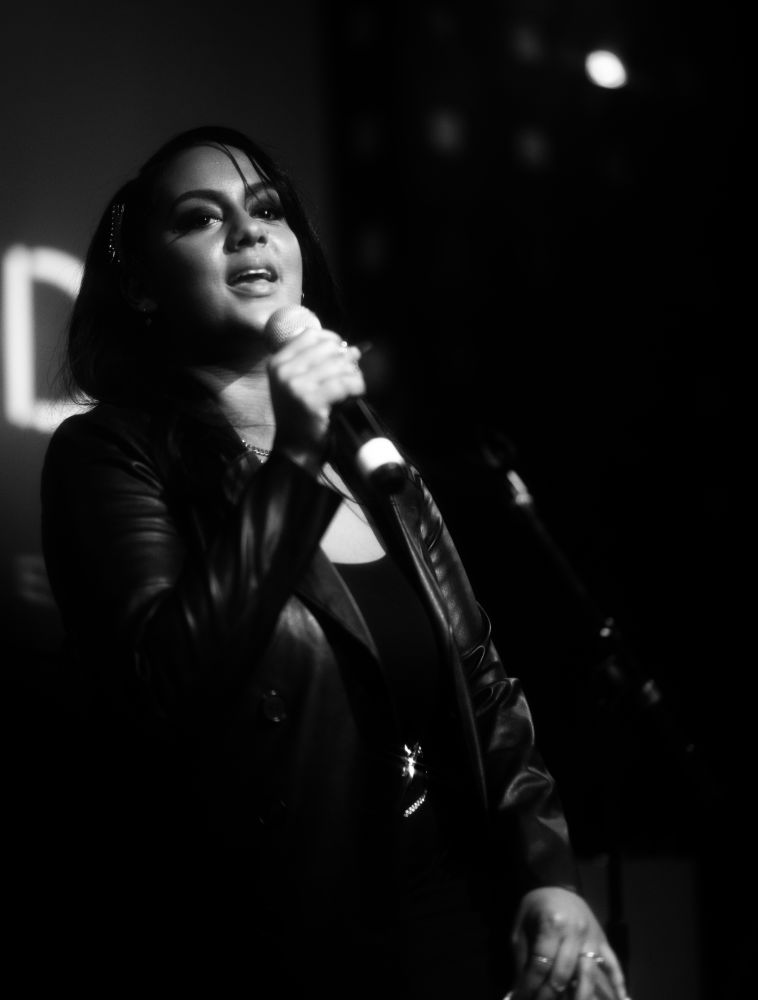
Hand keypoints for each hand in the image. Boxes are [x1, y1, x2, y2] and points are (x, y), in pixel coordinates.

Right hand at [267, 322, 363, 471]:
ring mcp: (295, 385)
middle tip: (351, 373)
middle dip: (345, 359)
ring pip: (339, 365)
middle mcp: (283, 371)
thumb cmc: (301, 416)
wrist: (294, 450)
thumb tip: (351, 348)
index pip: (310, 335)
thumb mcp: (299, 384)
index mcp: (277, 363)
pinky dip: (356, 387)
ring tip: (353, 387)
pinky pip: (345, 383)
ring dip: (353, 374)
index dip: (332, 339)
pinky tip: (356, 394)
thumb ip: (317, 362)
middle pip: (327, 348)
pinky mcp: (311, 400)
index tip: (342, 350)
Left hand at [508, 887, 629, 999]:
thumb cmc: (536, 908)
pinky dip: (618, 984)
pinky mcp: (603, 941)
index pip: (541, 964)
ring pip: (588, 973)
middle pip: (564, 973)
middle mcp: (574, 932)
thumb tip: (518, 991)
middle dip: (550, 995)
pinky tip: (622, 999)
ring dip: (580, 996)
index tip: (522, 998)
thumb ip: (522, 959)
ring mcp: (592, 937)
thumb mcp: (521, 928)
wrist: (557, 886)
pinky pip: (613, 964)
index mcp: (552, 925)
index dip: (530, 986)